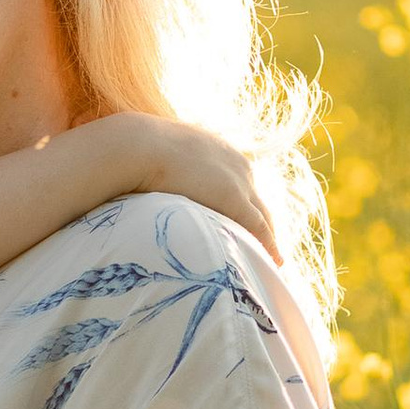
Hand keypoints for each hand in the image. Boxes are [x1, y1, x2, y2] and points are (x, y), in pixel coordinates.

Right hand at [136, 120, 278, 257]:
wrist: (137, 146)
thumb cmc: (135, 152)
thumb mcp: (158, 156)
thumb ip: (164, 170)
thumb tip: (148, 183)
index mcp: (219, 151)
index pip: (240, 183)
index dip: (243, 207)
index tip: (241, 227)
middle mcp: (237, 164)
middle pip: (257, 201)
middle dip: (261, 224)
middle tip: (263, 249)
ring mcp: (239, 181)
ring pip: (262, 216)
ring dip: (266, 239)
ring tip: (267, 261)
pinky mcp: (236, 200)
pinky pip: (260, 228)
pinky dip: (269, 246)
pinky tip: (274, 262)